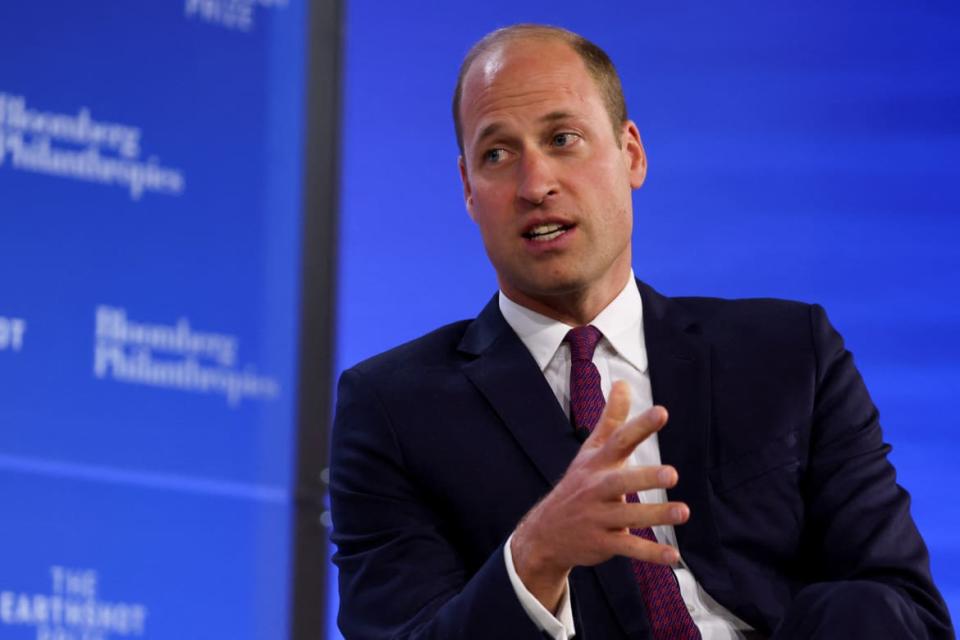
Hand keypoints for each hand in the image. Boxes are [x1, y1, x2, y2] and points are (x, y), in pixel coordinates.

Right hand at [510, 381, 689, 611]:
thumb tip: (622, 381)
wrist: (545, 531)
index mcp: (597, 463)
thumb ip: (611, 419)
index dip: (640, 426)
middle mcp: (597, 488)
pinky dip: (650, 553)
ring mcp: (598, 517)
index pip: (619, 440)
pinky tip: (673, 556)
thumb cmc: (579, 485)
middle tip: (672, 474)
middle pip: (620, 481)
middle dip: (644, 477)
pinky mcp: (602, 543)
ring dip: (656, 515)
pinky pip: (628, 548)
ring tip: (683, 512)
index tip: (662, 412)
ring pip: (629, 516)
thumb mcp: (591, 451)